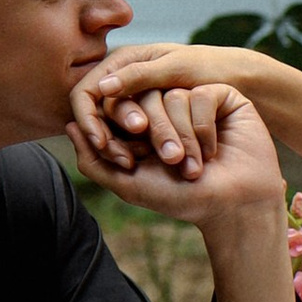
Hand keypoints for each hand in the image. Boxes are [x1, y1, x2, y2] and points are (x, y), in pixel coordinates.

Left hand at [70, 44, 283, 191]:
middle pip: (146, 100)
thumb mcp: (128, 184)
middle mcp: (169, 109)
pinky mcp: (223, 97)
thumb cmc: (182, 198)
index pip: (121, 109)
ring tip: (195, 166)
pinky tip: (214, 150)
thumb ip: (94, 160)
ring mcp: (196, 100)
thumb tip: (68, 126)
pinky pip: (201, 95)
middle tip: (170, 162)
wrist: (233, 206)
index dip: (122, 133)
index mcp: (146, 126)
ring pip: (174, 96)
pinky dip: (203, 129)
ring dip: (183, 138)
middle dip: (156, 136)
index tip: (132, 162)